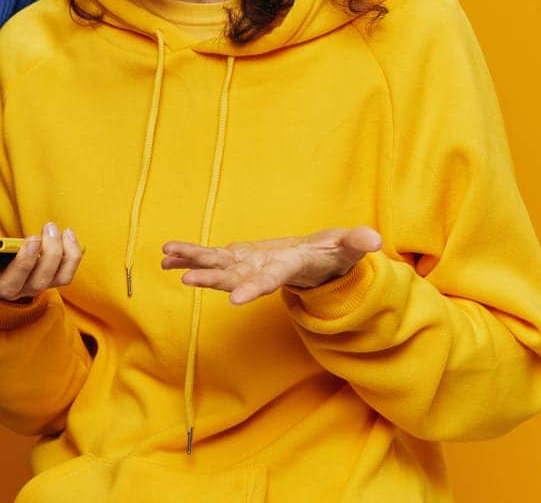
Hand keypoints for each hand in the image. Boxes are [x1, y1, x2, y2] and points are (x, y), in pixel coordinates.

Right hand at [0, 216, 81, 303]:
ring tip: (52, 229)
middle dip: (32, 262)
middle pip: (24, 286)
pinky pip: (67, 272)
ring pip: (51, 280)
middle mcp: (8, 289)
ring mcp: (31, 284)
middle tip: (32, 237)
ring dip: (56, 256)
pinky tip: (69, 234)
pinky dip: (73, 255)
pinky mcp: (51, 275)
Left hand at [160, 227, 382, 304]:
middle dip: (212, 279)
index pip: (269, 280)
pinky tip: (166, 255)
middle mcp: (262, 272)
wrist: (317, 264)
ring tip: (165, 260)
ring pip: (216, 267)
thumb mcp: (348, 246)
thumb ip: (358, 242)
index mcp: (287, 268)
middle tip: (187, 279)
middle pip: (234, 277)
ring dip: (191, 264)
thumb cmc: (333, 255)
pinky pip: (211, 257)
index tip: (235, 301)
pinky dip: (190, 255)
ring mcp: (248, 266)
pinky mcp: (239, 258)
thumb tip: (375, 240)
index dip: (253, 288)